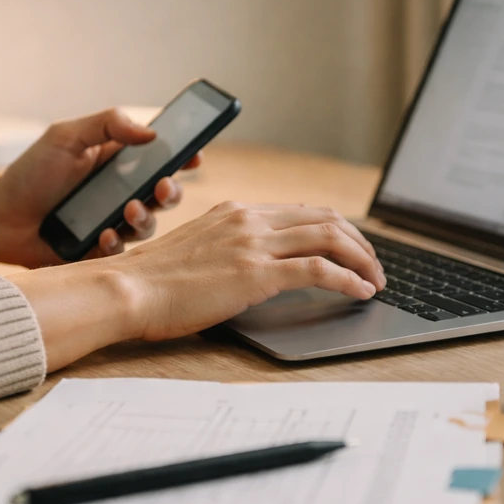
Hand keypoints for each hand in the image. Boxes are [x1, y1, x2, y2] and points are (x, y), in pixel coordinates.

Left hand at [0, 108, 199, 268]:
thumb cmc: (31, 174)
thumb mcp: (66, 136)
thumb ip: (108, 124)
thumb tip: (151, 132)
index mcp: (118, 165)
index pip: (161, 160)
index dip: (183, 158)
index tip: (194, 155)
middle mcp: (122, 195)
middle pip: (165, 195)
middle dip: (173, 191)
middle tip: (165, 187)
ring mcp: (113, 225)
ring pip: (149, 226)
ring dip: (145, 218)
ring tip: (128, 211)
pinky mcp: (99, 253)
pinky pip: (122, 253)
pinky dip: (117, 243)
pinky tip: (104, 235)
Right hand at [10, 202, 385, 370]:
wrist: (127, 290)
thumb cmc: (152, 281)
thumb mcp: (196, 251)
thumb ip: (226, 249)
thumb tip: (249, 269)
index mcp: (235, 212)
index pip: (301, 212)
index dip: (335, 229)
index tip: (350, 248)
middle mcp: (249, 219)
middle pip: (325, 219)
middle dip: (359, 242)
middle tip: (374, 265)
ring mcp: (254, 243)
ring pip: (331, 238)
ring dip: (362, 260)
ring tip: (376, 280)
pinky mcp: (257, 272)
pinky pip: (319, 269)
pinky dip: (348, 279)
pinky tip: (361, 291)